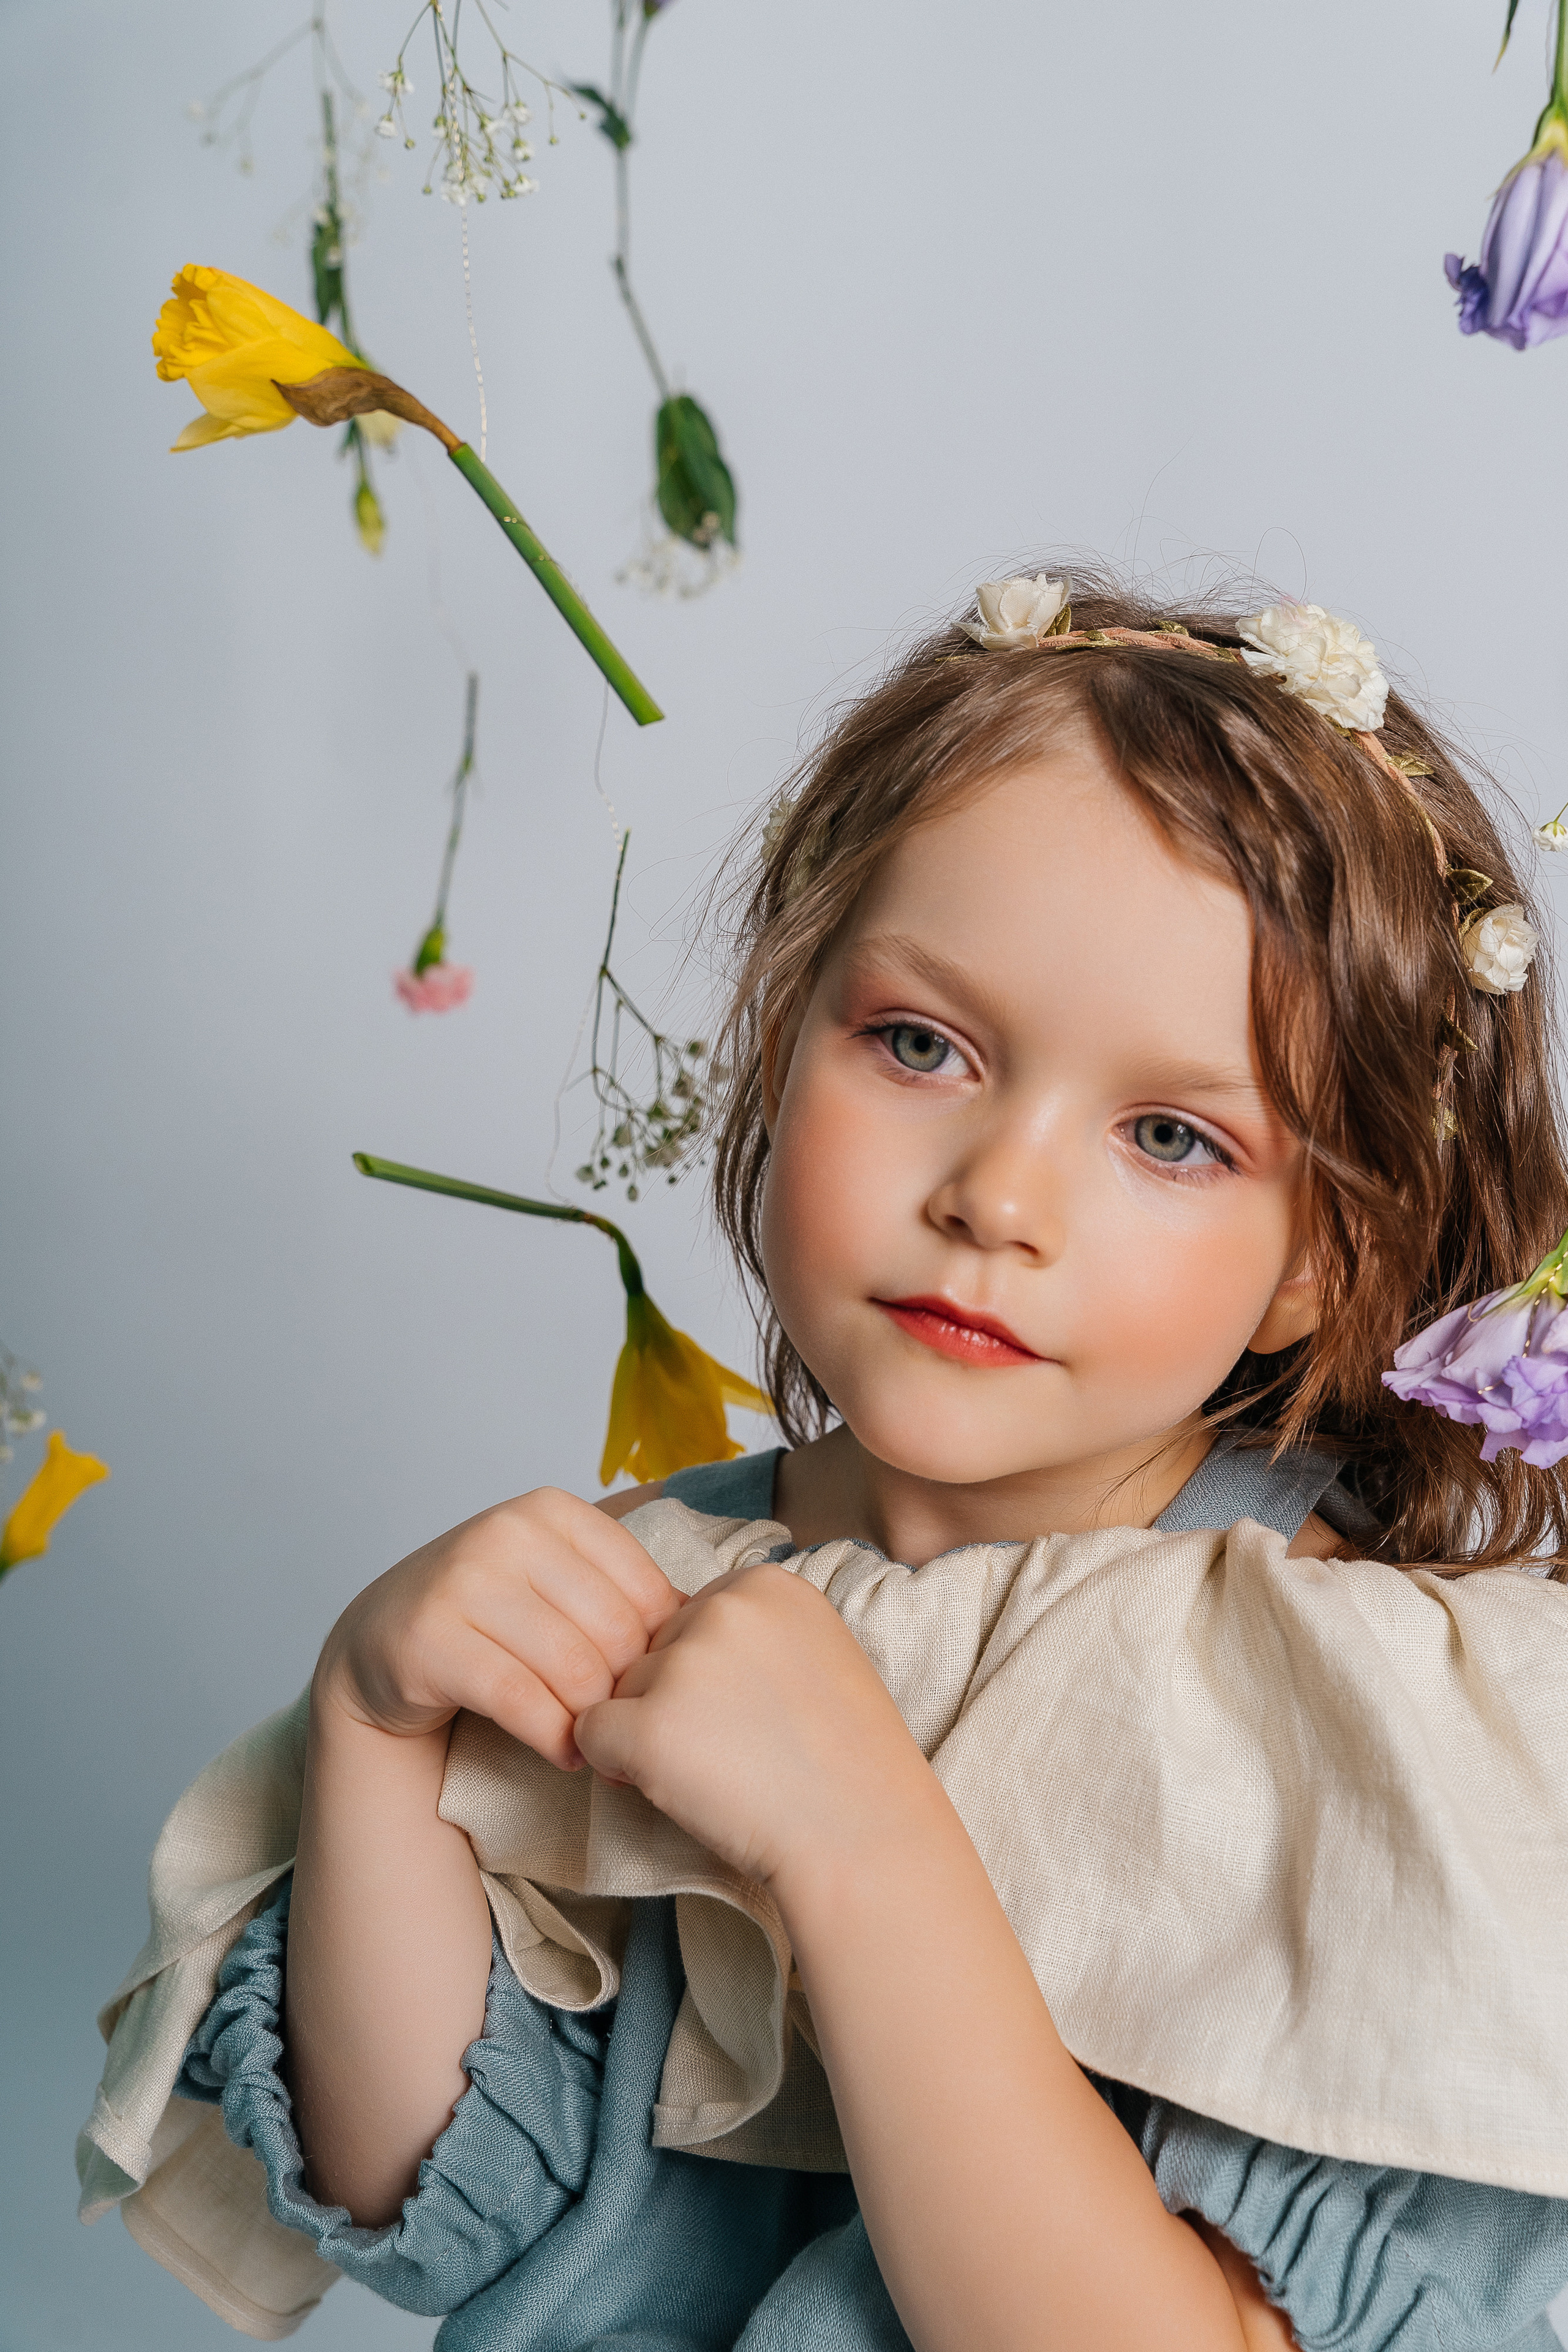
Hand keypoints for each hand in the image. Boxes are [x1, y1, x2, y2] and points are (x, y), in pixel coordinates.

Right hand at [315, 1487, 682, 1768]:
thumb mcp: (557, 1586)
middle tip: (626, 1729)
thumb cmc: (489, 1619)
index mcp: (551, 1511)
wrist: (382, 1645)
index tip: (652, 1689)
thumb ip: (619, 1594)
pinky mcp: (429, 1637)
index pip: (646, 1590)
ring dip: (593, 1724)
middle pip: (614, 1633)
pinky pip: (519, 1701)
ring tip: (597, 1743)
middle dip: (627, 1694)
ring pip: (572, 1670)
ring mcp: (462, 1580)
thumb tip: (705, 1623)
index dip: (660, 1652)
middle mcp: (505, 1532)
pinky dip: (553, 1738)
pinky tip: (562, 1752)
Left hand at [573, 1560, 928, 1884]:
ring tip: (715, 1772)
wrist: (863, 1839)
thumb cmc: (845, 1763)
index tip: (750, 1712)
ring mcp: (684, 1665)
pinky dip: (615, 1767)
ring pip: (619, 1691)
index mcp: (765, 1583)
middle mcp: (721, 1608)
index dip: (705, 1673)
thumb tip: (664, 1648)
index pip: (689, 1617)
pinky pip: (590, 1734)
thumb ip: (744, 1637)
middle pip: (650, 1649)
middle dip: (670, 1700)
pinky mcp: (649, 1726)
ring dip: (647, 1733)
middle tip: (732, 1750)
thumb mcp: (814, 1656)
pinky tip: (675, 1789)